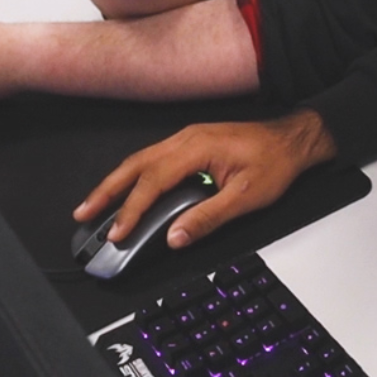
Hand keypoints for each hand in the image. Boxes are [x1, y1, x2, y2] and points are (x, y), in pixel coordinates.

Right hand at [74, 111, 339, 248]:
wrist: (294, 139)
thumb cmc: (275, 163)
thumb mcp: (246, 198)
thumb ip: (208, 218)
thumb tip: (175, 237)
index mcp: (196, 149)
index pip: (153, 183)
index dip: (131, 210)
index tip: (115, 232)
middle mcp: (185, 139)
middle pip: (134, 166)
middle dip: (105, 191)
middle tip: (82, 214)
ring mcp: (187, 139)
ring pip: (140, 160)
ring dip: (115, 183)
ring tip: (94, 206)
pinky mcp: (191, 144)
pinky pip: (153, 159)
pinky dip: (134, 176)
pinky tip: (127, 190)